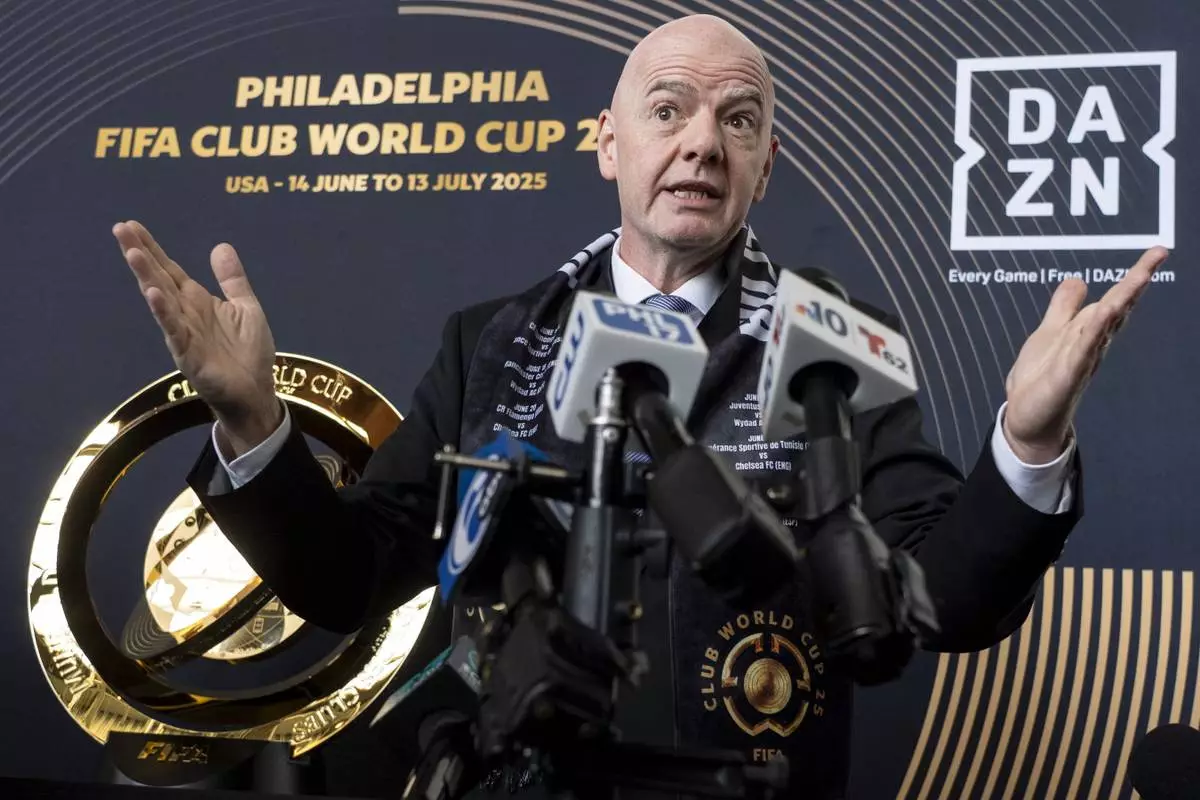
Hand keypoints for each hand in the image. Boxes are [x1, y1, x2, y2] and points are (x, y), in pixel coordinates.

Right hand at [113, 220, 280, 455]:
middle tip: (119, 228)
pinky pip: (174, 330)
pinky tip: (154, 295)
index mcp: (197, 301)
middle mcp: (185, 314)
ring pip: (162, 300)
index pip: (170, 269)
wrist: (256, 391)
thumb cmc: (248, 353)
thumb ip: (232, 279)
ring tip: (133, 254)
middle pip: (159, 277)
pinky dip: (164, 313)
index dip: (153, 248)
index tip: (132, 225)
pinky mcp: (189, 354)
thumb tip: (220, 246)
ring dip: (147, 277)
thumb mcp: (246, 307)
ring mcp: (184, 334)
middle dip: (140, 254)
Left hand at [1002, 246, 1166, 462]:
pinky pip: (1082, 351)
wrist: (1027, 418)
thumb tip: (1079, 279)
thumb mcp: (1050, 332)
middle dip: (1136, 281)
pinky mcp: (1066, 376)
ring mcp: (1080, 359)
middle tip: (1158, 255)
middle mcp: (1090, 343)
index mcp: (1087, 331)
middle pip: (1116, 307)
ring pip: (1104, 326)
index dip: (1134, 276)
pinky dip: (1093, 333)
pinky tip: (1104, 314)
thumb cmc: (1039, 378)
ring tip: (1139, 277)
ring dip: (1120, 301)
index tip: (1157, 252)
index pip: (1114, 298)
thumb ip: (1064, 307)